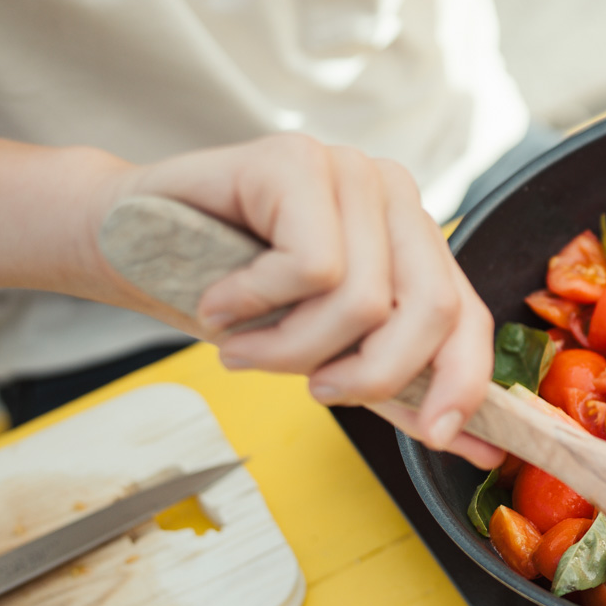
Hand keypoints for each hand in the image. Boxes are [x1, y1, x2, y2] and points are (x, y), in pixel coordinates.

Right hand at [100, 134, 502, 467]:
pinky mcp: (296, 160)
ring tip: (244, 343)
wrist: (123, 242)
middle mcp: (392, 194)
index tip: (437, 436)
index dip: (463, 381)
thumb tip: (481, 445)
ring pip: (363, 299)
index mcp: (412, 237)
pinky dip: (256, 303)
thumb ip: (400, 389)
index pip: (467, 315)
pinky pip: (309, 267)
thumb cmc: (228, 295)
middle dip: (368, 375)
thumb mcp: (326, 351)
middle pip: (428, 311)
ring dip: (292, 348)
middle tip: (313, 389)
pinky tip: (221, 299)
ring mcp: (348, 170)